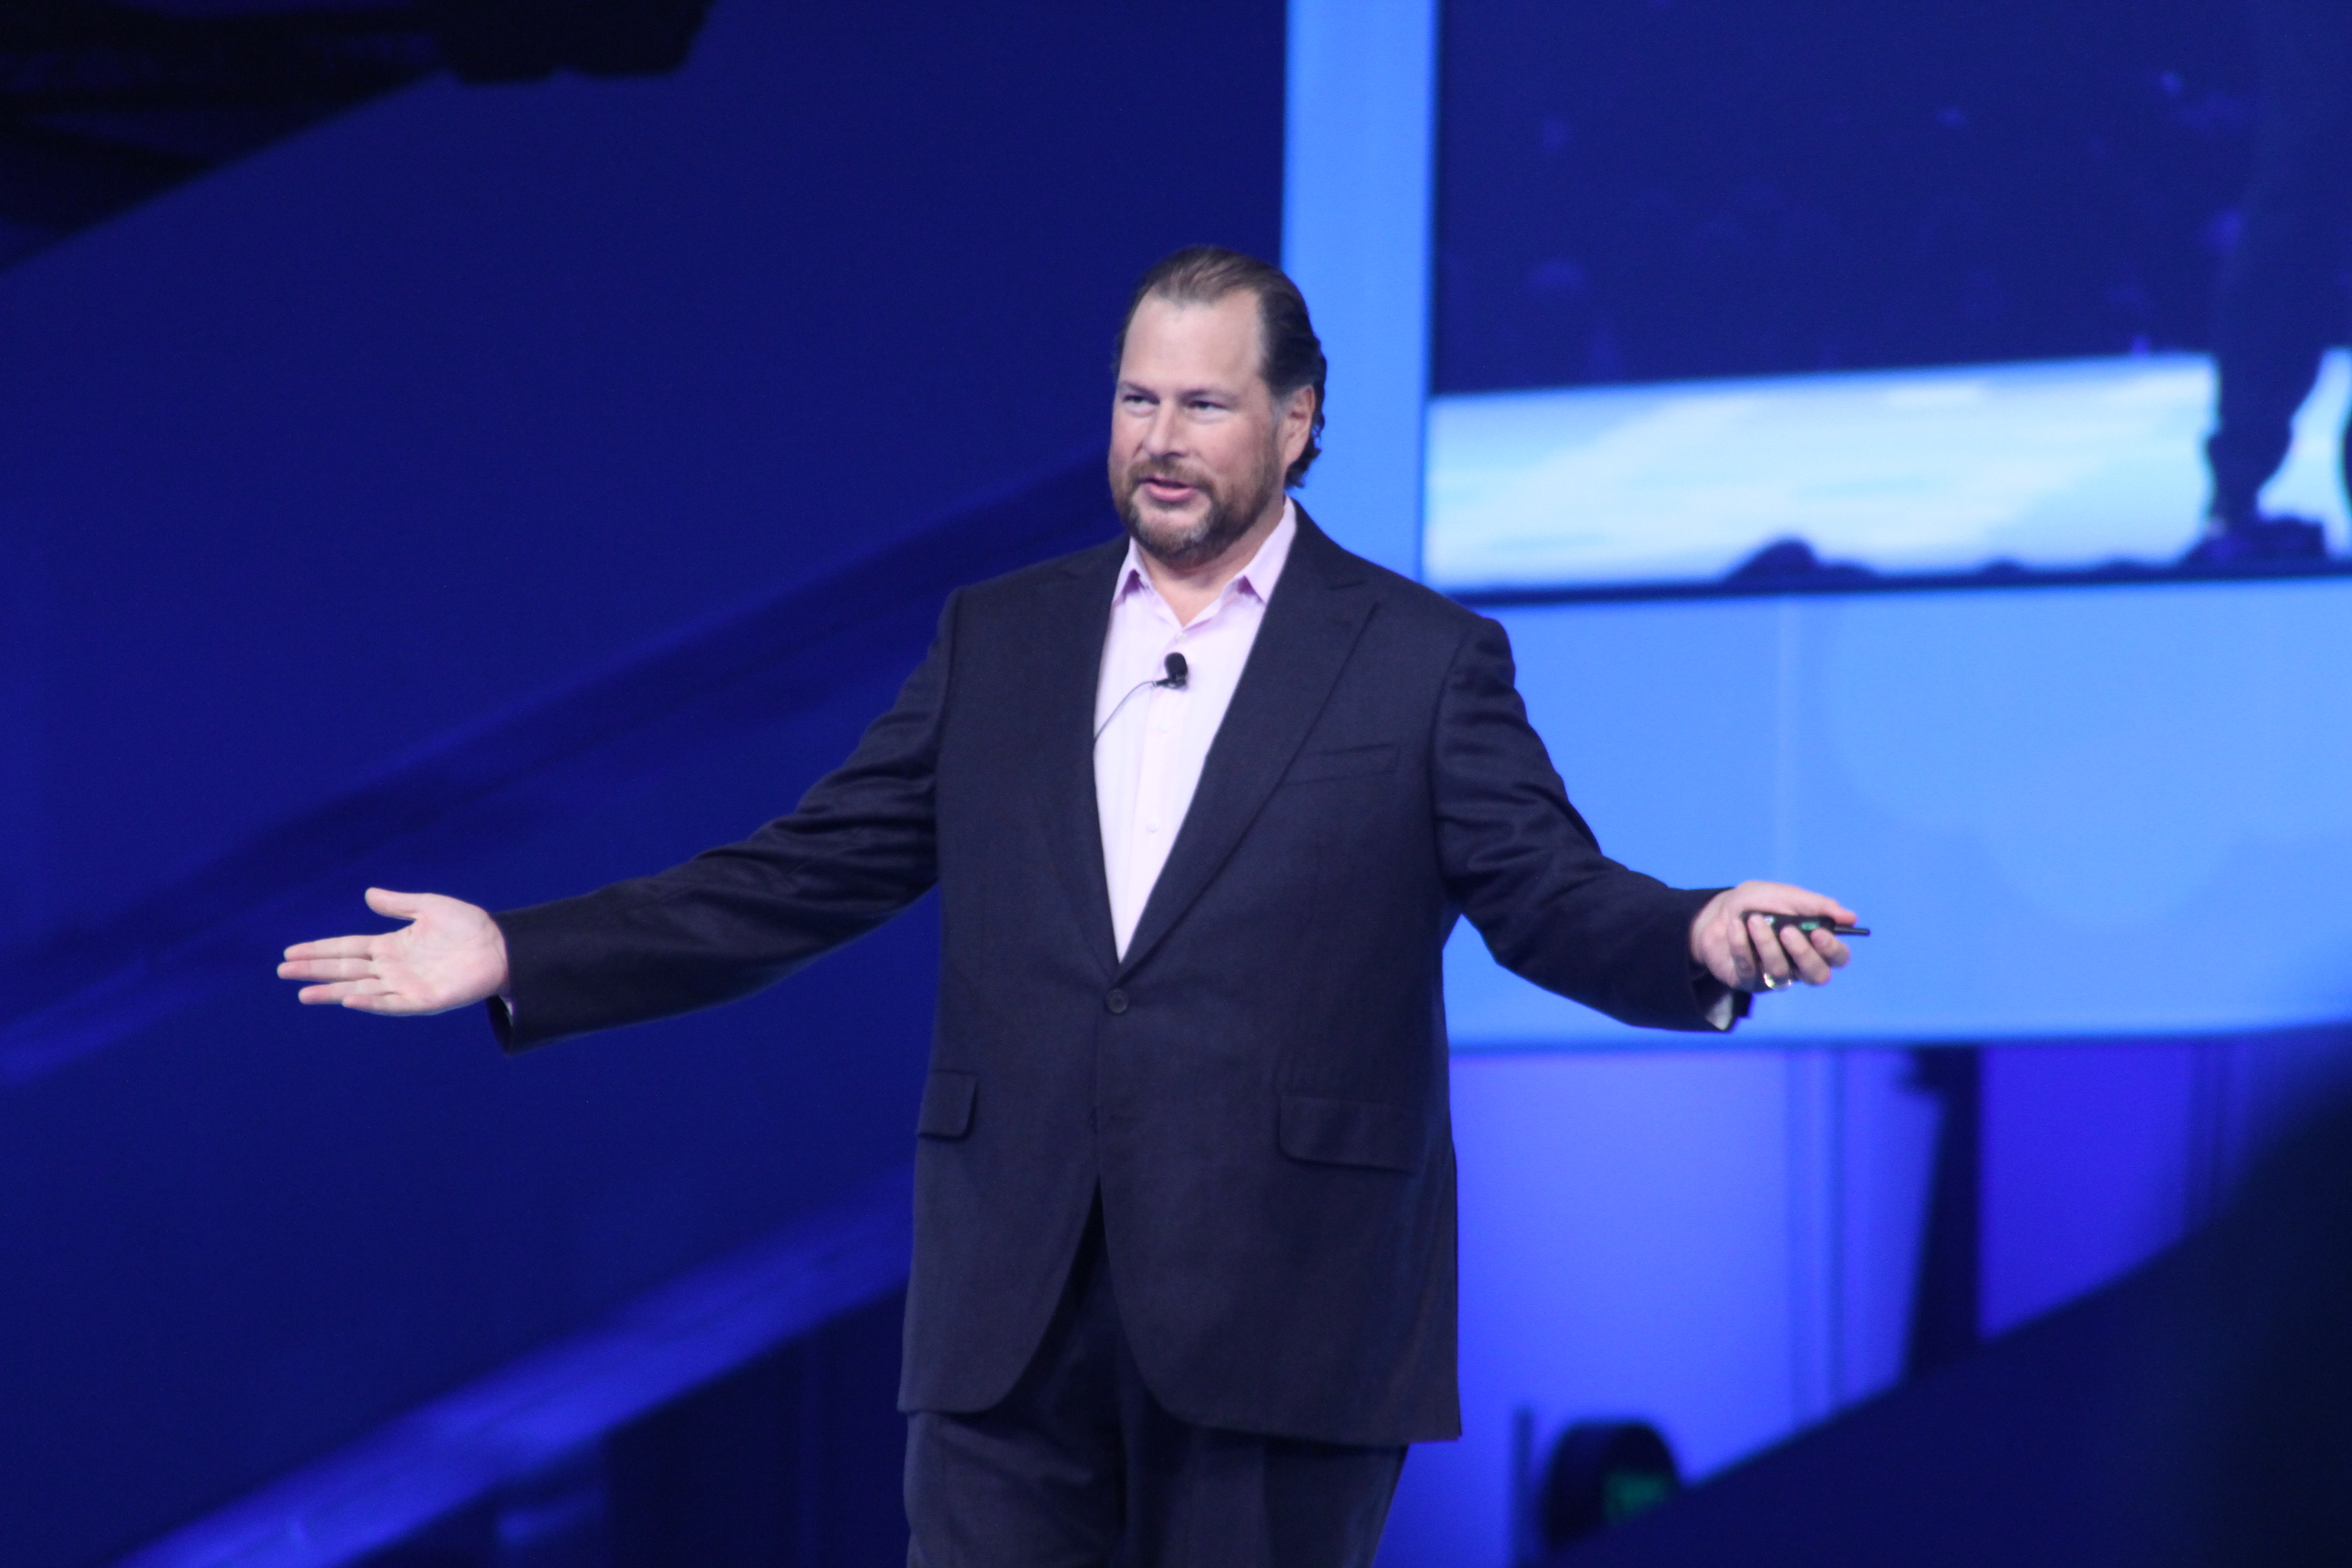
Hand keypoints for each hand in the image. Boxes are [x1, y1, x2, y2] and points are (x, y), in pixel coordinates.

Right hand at [278, 888, 509, 1014]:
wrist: (502, 946)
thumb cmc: (469, 927)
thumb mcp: (430, 907)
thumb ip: (398, 904)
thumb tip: (368, 894)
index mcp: (392, 946)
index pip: (347, 948)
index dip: (319, 950)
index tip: (290, 951)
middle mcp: (393, 969)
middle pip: (345, 969)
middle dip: (314, 971)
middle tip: (282, 971)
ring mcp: (406, 986)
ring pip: (360, 989)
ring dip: (332, 991)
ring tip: (303, 994)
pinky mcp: (423, 1001)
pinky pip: (391, 1004)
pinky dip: (369, 1002)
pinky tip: (348, 998)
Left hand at [1690, 880, 1855, 993]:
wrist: (1716, 911)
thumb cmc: (1757, 904)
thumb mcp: (1786, 896)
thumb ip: (1817, 906)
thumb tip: (1851, 917)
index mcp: (1814, 944)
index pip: (1837, 958)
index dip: (1832, 949)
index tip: (1818, 931)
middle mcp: (1798, 965)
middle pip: (1817, 976)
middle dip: (1804, 954)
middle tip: (1787, 931)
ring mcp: (1772, 976)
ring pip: (1780, 972)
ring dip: (1766, 943)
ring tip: (1753, 920)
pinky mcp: (1747, 981)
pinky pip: (1749, 969)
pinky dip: (1741, 945)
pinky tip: (1734, 926)